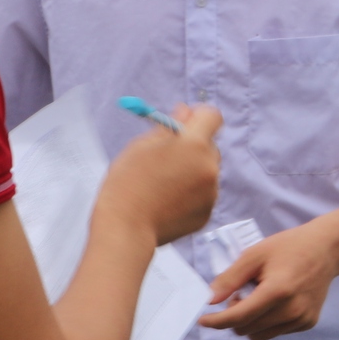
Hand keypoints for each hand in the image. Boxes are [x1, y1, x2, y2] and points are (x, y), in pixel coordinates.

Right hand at [94, 105, 221, 246]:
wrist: (125, 228)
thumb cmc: (127, 183)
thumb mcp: (142, 146)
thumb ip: (169, 126)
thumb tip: (186, 111)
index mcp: (194, 144)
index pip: (212, 116)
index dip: (199, 116)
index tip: (185, 122)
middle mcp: (209, 167)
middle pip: (210, 145)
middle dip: (193, 146)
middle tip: (166, 157)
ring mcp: (211, 192)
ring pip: (207, 171)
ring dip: (192, 171)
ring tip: (162, 184)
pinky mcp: (207, 213)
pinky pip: (203, 194)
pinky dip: (190, 194)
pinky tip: (167, 201)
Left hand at [202, 217, 338, 339]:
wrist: (327, 250)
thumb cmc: (289, 247)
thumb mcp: (255, 255)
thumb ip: (230, 278)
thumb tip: (210, 300)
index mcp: (277, 291)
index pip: (238, 317)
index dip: (216, 321)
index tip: (202, 320)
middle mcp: (292, 310)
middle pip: (246, 329)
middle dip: (234, 316)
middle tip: (240, 293)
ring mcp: (301, 319)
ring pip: (258, 336)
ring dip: (250, 322)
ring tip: (258, 297)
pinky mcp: (307, 323)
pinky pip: (275, 332)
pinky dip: (267, 321)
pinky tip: (276, 301)